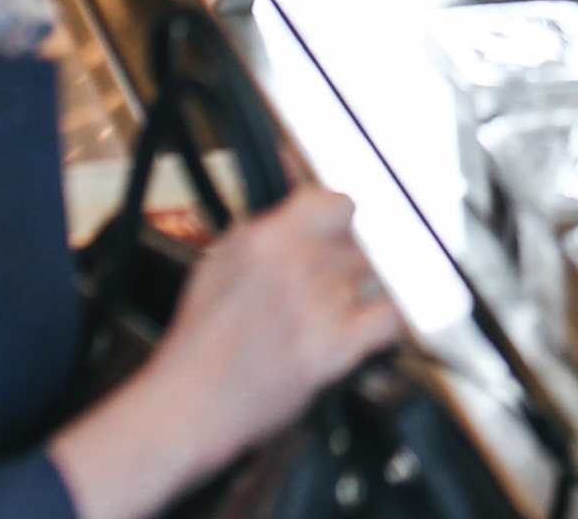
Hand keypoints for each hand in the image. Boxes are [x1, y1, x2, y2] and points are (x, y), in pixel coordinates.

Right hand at [52, 189, 400, 518]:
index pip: (337, 203)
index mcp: (267, 237)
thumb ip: (268, 220)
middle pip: (360, 244)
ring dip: (360, 298)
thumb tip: (295, 172)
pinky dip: (384, 328)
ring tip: (330, 320)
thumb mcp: (221, 260)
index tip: (334, 239)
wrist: (187, 406)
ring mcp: (318, 305)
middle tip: (325, 292)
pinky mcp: (334, 348)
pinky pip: (389, 320)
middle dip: (347, 267)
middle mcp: (297, 264)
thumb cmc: (199, 341)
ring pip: (376, 280)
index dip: (339, 225)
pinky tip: (363, 337)